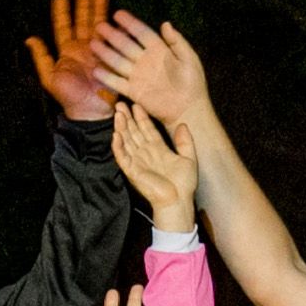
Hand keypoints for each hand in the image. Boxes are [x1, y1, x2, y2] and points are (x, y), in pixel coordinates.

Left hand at [24, 0, 117, 121]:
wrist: (90, 110)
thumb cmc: (68, 96)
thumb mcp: (49, 76)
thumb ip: (41, 57)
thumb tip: (29, 38)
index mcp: (67, 51)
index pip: (63, 27)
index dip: (61, 12)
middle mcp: (82, 48)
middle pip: (82, 22)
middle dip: (83, 6)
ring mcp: (98, 52)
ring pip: (97, 27)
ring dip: (99, 11)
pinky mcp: (111, 57)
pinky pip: (112, 40)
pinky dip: (114, 28)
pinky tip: (115, 16)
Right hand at [92, 13, 207, 123]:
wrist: (188, 109)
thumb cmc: (193, 84)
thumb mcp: (189, 59)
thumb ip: (177, 42)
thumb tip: (166, 23)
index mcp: (159, 51)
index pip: (142, 33)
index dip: (131, 24)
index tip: (118, 14)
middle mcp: (146, 61)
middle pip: (126, 45)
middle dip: (112, 36)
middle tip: (99, 26)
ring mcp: (138, 76)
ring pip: (118, 61)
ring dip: (105, 53)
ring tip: (92, 44)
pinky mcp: (134, 91)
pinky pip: (117, 82)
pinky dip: (107, 77)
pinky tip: (95, 70)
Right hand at [112, 102, 198, 233]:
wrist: (178, 201)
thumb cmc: (184, 184)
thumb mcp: (189, 158)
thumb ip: (185, 141)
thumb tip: (183, 124)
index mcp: (158, 149)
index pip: (147, 129)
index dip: (142, 117)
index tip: (136, 105)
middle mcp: (146, 153)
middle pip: (134, 132)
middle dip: (127, 118)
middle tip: (120, 104)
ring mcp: (138, 161)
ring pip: (127, 141)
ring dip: (121, 128)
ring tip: (118, 114)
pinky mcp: (132, 171)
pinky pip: (122, 157)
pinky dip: (118, 147)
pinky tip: (116, 135)